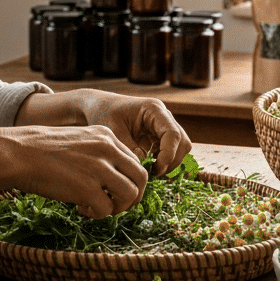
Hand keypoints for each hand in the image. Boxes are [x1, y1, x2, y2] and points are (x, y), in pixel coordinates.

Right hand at [8, 124, 148, 218]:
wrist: (19, 153)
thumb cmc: (42, 150)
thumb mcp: (78, 142)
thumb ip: (98, 155)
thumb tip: (113, 181)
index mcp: (106, 136)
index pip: (134, 161)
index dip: (128, 180)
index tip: (114, 190)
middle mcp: (107, 149)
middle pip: (141, 178)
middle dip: (133, 196)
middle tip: (116, 205)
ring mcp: (99, 168)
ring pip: (130, 195)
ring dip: (117, 207)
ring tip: (98, 208)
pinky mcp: (88, 188)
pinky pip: (106, 209)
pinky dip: (97, 214)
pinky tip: (81, 208)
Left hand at [78, 90, 192, 176]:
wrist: (97, 107)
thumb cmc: (103, 114)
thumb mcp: (113, 131)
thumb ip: (129, 149)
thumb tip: (143, 168)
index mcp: (153, 109)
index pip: (173, 134)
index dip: (169, 154)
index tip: (156, 169)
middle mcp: (163, 116)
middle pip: (182, 142)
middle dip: (171, 161)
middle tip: (153, 173)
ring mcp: (162, 126)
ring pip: (179, 148)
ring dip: (168, 162)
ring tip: (149, 170)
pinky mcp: (158, 136)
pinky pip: (169, 151)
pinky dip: (162, 161)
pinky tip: (147, 166)